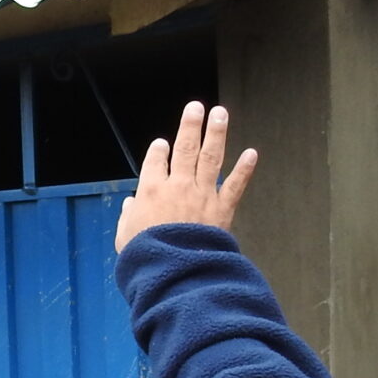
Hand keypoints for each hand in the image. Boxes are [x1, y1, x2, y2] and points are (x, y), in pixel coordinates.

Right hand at [113, 102, 257, 248]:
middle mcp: (178, 186)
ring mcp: (202, 194)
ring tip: (220, 114)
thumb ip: (128, 217)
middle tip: (196, 106)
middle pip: (185, 148)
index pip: (156, 161)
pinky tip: (252, 153)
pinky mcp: (223, 209)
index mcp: (151, 191)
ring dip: (216, 133)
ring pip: (210, 157)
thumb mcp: (125, 237)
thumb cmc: (146, 256)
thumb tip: (130, 207)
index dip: (159, 150)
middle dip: (190, 125)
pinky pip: (235, 185)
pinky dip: (244, 169)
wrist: (175, 270)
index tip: (162, 144)